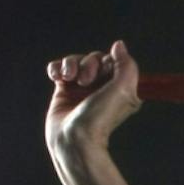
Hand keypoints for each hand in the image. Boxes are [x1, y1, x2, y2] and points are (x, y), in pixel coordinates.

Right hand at [45, 41, 141, 159]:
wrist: (73, 139)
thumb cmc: (99, 119)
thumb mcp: (122, 91)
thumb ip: (126, 66)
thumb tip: (119, 45)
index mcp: (121, 89)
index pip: (113, 61)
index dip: (106, 61)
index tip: (104, 72)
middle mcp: (103, 88)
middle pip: (94, 58)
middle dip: (88, 63)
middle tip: (85, 82)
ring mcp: (82, 89)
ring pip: (75, 61)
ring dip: (70, 64)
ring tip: (68, 78)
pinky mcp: (64, 90)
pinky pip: (59, 68)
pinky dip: (56, 68)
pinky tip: (56, 77)